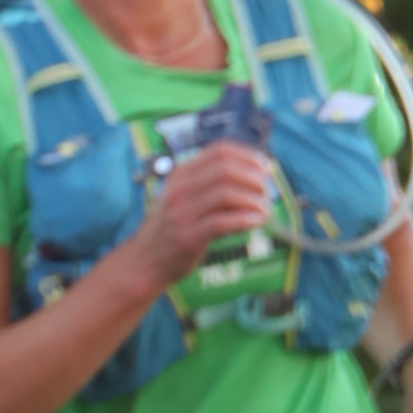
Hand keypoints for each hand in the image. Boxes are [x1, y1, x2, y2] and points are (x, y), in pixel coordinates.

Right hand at [134, 142, 274, 288]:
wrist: (145, 261)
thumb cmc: (173, 230)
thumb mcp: (184, 198)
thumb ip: (209, 187)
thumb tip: (252, 179)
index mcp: (181, 174)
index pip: (219, 151)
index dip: (247, 156)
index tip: (265, 167)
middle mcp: (180, 189)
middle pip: (225, 169)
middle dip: (254, 178)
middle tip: (267, 192)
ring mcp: (183, 212)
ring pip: (226, 193)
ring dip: (253, 200)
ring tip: (265, 210)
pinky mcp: (189, 236)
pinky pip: (222, 222)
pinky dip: (245, 220)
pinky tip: (257, 222)